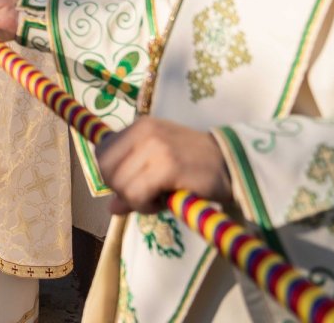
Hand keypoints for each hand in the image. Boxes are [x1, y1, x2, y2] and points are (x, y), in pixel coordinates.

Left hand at [95, 117, 232, 215]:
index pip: (102, 152)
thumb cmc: (193, 167)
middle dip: (120, 189)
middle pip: (106, 168)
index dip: (110, 175)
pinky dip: (145, 206)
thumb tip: (111, 207)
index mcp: (139, 126)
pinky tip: (161, 203)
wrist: (231, 165)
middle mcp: (144, 131)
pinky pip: (137, 194)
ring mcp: (155, 146)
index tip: (129, 185)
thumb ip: (132, 180)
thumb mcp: (158, 166)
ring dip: (135, 200)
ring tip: (155, 200)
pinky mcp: (168, 165)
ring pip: (121, 183)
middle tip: (142, 196)